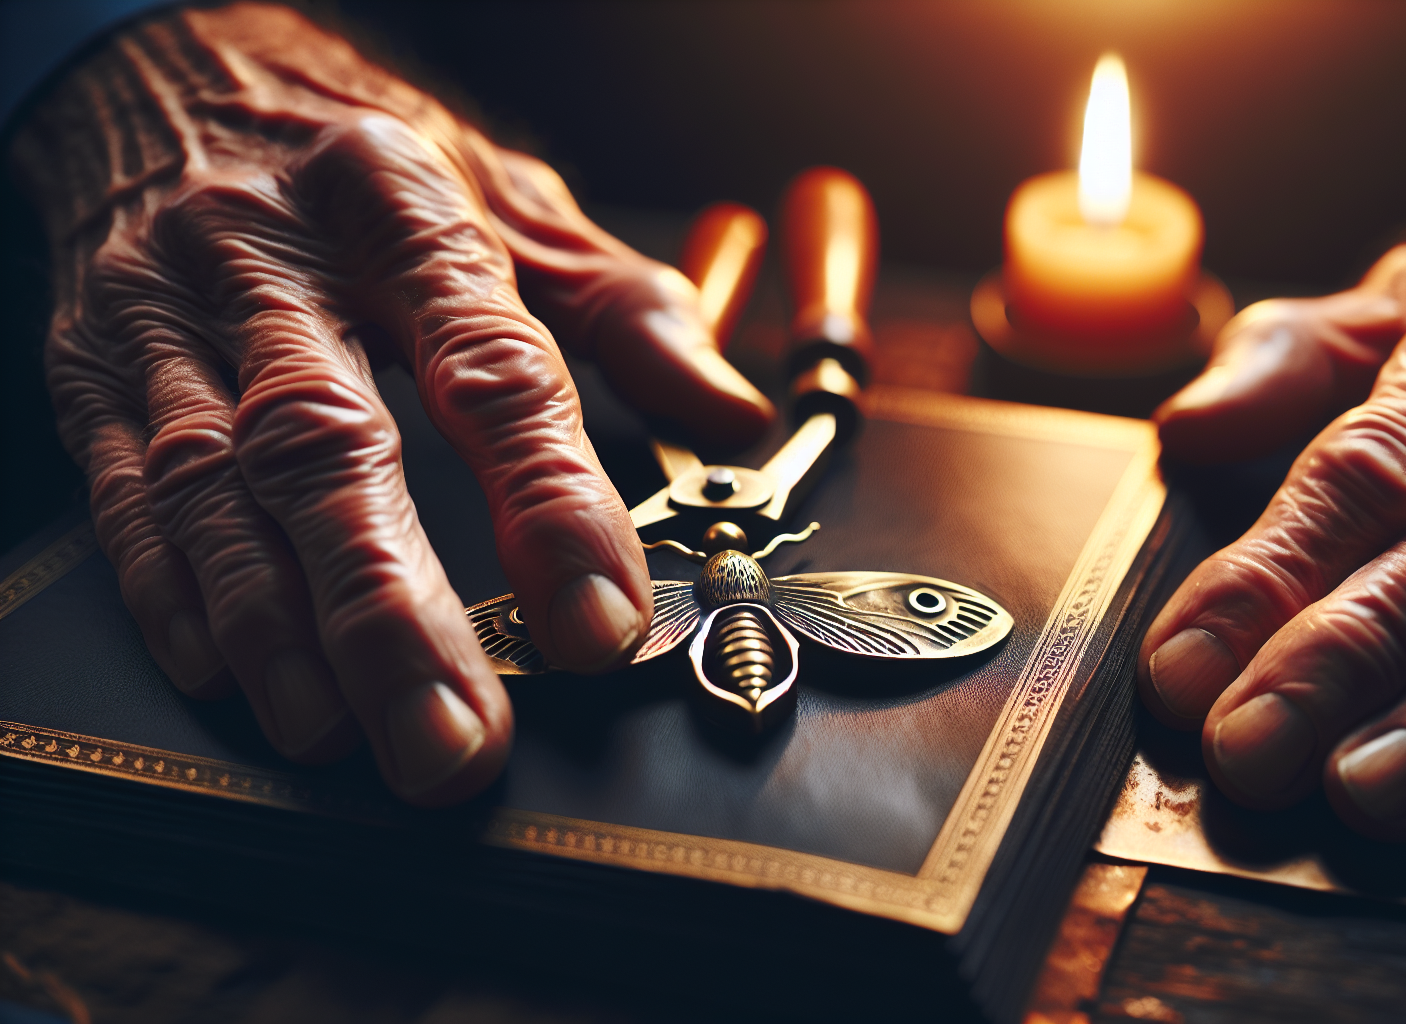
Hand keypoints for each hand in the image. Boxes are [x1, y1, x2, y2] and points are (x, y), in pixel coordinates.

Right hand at [9, 3, 774, 804]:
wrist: (173, 67)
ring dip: (280, 627)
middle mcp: (276, 259)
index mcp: (406, 206)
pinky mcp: (94, 368)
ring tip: (344, 733)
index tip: (600, 621)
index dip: (548, 503)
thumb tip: (730, 416)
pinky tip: (230, 674)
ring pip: (215, 486)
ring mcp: (168, 315)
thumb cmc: (369, 154)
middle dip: (393, 610)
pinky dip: (175, 592)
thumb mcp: (511, 197)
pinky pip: (124, 492)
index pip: (490, 367)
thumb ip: (624, 308)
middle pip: (332, 447)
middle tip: (455, 740)